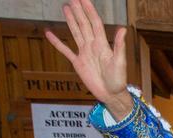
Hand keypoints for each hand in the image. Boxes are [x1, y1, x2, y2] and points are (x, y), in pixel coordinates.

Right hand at [45, 0, 131, 118]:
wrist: (111, 95)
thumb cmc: (118, 80)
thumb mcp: (120, 62)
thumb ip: (119, 45)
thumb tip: (123, 28)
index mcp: (102, 44)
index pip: (95, 23)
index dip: (89, 11)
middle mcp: (93, 46)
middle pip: (84, 24)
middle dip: (78, 11)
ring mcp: (84, 53)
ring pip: (76, 33)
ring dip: (71, 20)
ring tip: (65, 8)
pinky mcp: (78, 63)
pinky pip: (65, 51)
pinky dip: (57, 42)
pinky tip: (49, 34)